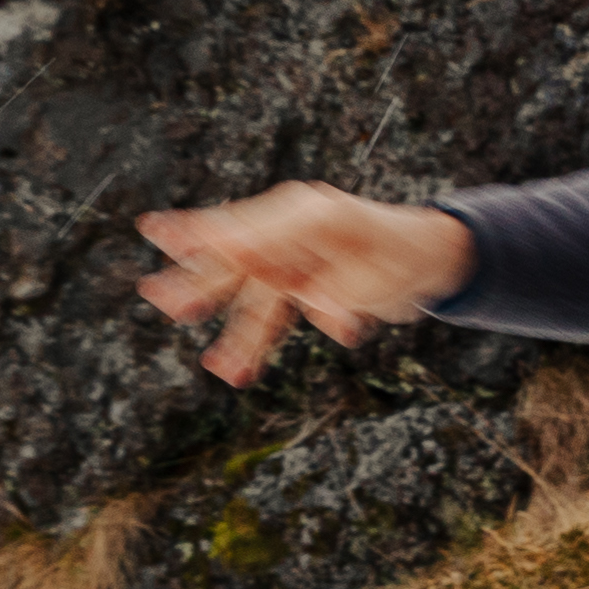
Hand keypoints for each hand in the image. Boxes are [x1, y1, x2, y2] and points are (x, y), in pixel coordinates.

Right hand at [132, 184, 474, 385]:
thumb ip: (278, 242)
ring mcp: (300, 268)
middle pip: (233, 269)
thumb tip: (230, 252)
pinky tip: (249, 371)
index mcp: (292, 216)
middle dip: (198, 287)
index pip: (232, 227)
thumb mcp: (333, 236)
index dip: (191, 230)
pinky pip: (281, 322)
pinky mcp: (313, 293)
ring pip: (256, 308)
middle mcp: (290, 241)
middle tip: (158, 299)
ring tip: (224, 372)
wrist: (436, 266)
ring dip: (241, 340)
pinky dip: (266, 347)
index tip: (152, 228)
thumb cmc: (391, 241)